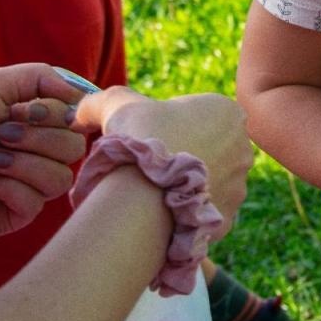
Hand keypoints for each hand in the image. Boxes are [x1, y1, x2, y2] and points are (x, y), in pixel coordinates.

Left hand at [0, 64, 88, 239]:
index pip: (73, 123)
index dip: (54, 115)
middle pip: (73, 151)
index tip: (21, 109)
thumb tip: (80, 96)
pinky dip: (9, 187)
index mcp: (28, 124)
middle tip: (2, 133)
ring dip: (24, 163)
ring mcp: (20, 188)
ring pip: (59, 180)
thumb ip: (44, 79)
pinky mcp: (7, 218)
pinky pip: (34, 204)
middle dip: (39, 138)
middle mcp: (29, 155)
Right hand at [76, 88, 252, 240]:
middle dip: (181, 156)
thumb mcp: (117, 105)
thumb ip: (98, 102)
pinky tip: (163, 211)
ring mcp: (240, 185)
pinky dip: (185, 213)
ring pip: (207, 182)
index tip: (148, 137)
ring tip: (154, 191)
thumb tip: (77, 112)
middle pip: (206, 149)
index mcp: (227, 111)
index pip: (195, 115)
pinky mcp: (228, 218)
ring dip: (184, 186)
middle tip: (149, 166)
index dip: (166, 125)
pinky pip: (203, 213)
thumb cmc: (138, 141)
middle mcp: (243, 147)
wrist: (146, 196)